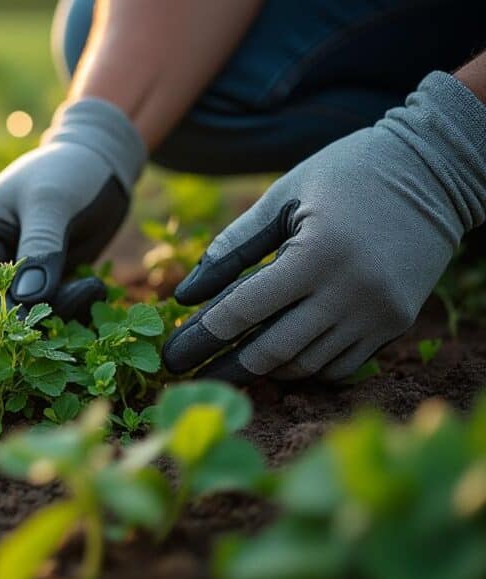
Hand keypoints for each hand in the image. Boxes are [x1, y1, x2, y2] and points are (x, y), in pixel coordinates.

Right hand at [0, 98, 145, 320]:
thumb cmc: (68, 171)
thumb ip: (40, 249)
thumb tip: (26, 299)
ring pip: (28, 315)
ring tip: (94, 286)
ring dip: (63, 310)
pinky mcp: (41, 283)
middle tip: (82, 294)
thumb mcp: (52, 203)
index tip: (36, 321)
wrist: (99, 162)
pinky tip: (95, 287)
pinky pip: (51, 312)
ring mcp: (13, 274)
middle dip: (37, 314)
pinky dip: (74, 308)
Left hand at [163, 71, 485, 383]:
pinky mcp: (396, 323)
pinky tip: (279, 362)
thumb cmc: (345, 174)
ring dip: (264, 369)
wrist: (434, 171)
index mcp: (316, 254)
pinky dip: (306, 369)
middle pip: (272, 350)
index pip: (245, 310)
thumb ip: (233, 245)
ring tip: (230, 366)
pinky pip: (342, 366)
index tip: (172, 356)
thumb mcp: (283, 197)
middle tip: (189, 377)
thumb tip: (185, 295)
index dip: (203, 336)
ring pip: (306, 364)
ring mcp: (377, 313)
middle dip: (225, 368)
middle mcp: (350, 291)